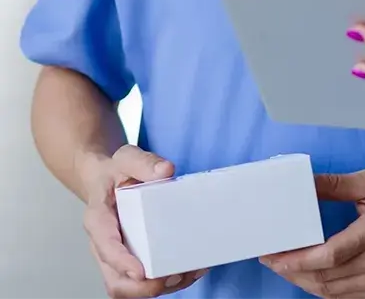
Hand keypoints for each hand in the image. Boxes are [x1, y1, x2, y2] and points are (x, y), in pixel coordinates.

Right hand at [82, 145, 207, 297]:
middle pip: (114, 279)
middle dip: (141, 288)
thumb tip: (166, 171)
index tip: (142, 272)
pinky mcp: (128, 257)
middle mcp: (103, 243)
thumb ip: (144, 162)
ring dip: (155, 289)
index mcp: (98, 219)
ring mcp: (115, 254)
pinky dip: (162, 282)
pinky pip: (140, 281)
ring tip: (187, 275)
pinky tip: (188, 271)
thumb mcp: (127, 157)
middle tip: (172, 278)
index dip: (122, 262)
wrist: (105, 177)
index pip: (105, 246)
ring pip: (127, 287)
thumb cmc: (115, 171)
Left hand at [261, 170, 364, 298]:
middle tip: (271, 258)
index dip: (297, 259)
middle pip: (324, 278)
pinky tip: (309, 275)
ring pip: (329, 292)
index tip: (273, 253)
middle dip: (292, 271)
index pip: (329, 256)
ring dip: (302, 281)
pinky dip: (320, 288)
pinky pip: (341, 297)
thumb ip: (337, 185)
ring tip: (285, 266)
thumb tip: (305, 184)